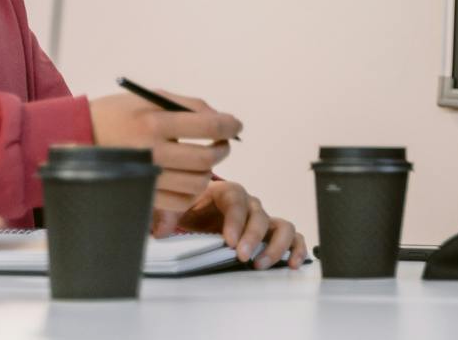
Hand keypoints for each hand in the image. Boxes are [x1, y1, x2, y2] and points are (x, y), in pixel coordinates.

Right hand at [89, 91, 240, 216]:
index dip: (231, 126)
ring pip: (197, 183)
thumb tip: (222, 119)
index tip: (235, 126)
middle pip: (207, 158)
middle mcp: (152, 152)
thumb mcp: (150, 98)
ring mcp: (145, 177)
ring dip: (209, 171)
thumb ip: (189, 106)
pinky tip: (188, 177)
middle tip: (222, 143)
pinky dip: (191, 191)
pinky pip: (179, 202)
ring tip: (204, 160)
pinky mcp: (140, 195)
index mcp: (155, 122)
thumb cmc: (117, 113)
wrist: (75, 138)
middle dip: (222, 149)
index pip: (210, 127)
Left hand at [170, 181, 306, 268]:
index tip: (229, 241)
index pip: (236, 200)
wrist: (198, 208)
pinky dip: (296, 248)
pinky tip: (293, 263)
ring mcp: (262, 218)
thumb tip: (161, 229)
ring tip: (260, 264)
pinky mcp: (270, 233)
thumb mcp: (176, 206)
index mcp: (227, 192)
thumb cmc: (191, 205)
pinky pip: (291, 237)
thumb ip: (167, 214)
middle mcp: (249, 203)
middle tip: (242, 257)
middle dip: (253, 237)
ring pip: (282, 225)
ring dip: (276, 245)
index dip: (235, 221)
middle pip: (259, 215)